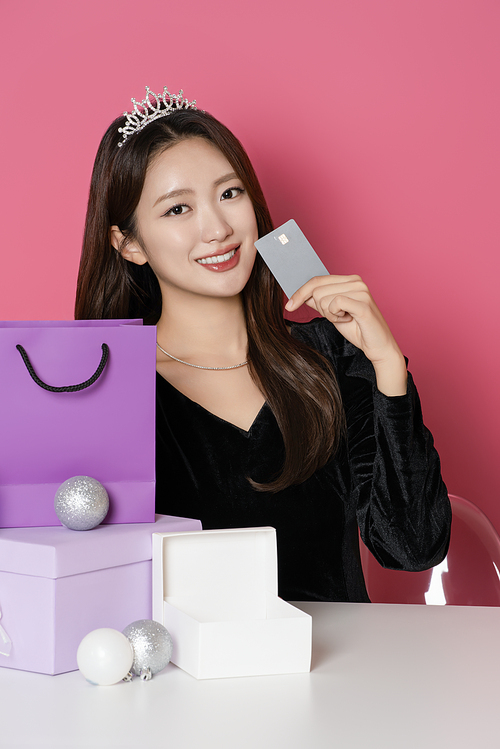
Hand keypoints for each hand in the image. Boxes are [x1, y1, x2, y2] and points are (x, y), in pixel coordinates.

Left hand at [285, 275, 407, 394]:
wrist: (378, 347)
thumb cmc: (358, 329)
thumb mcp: (333, 314)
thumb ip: (319, 302)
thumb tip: (301, 295)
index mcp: (349, 280)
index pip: (317, 280)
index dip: (300, 293)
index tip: (289, 306)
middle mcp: (356, 281)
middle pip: (317, 290)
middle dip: (321, 309)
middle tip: (338, 317)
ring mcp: (361, 291)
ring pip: (323, 298)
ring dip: (330, 314)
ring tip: (345, 318)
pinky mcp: (363, 303)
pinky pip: (334, 304)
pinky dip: (336, 316)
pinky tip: (348, 319)